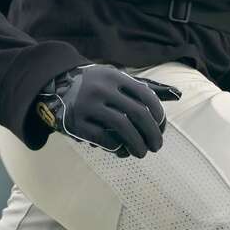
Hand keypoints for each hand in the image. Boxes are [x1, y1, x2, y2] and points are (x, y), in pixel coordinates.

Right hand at [36, 64, 182, 157]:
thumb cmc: (93, 84)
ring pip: (123, 128)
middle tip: (157, 146)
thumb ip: (139, 87)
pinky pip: (104, 138)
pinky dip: (117, 146)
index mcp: (114, 76)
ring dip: (137, 144)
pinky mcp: (77, 122)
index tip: (160, 126)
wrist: (53, 87)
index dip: (158, 114)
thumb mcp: (113, 78)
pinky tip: (121, 149)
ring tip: (142, 153)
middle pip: (138, 114)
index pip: (145, 96)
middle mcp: (102, 89)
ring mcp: (88, 105)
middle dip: (152, 134)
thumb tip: (175, 94)